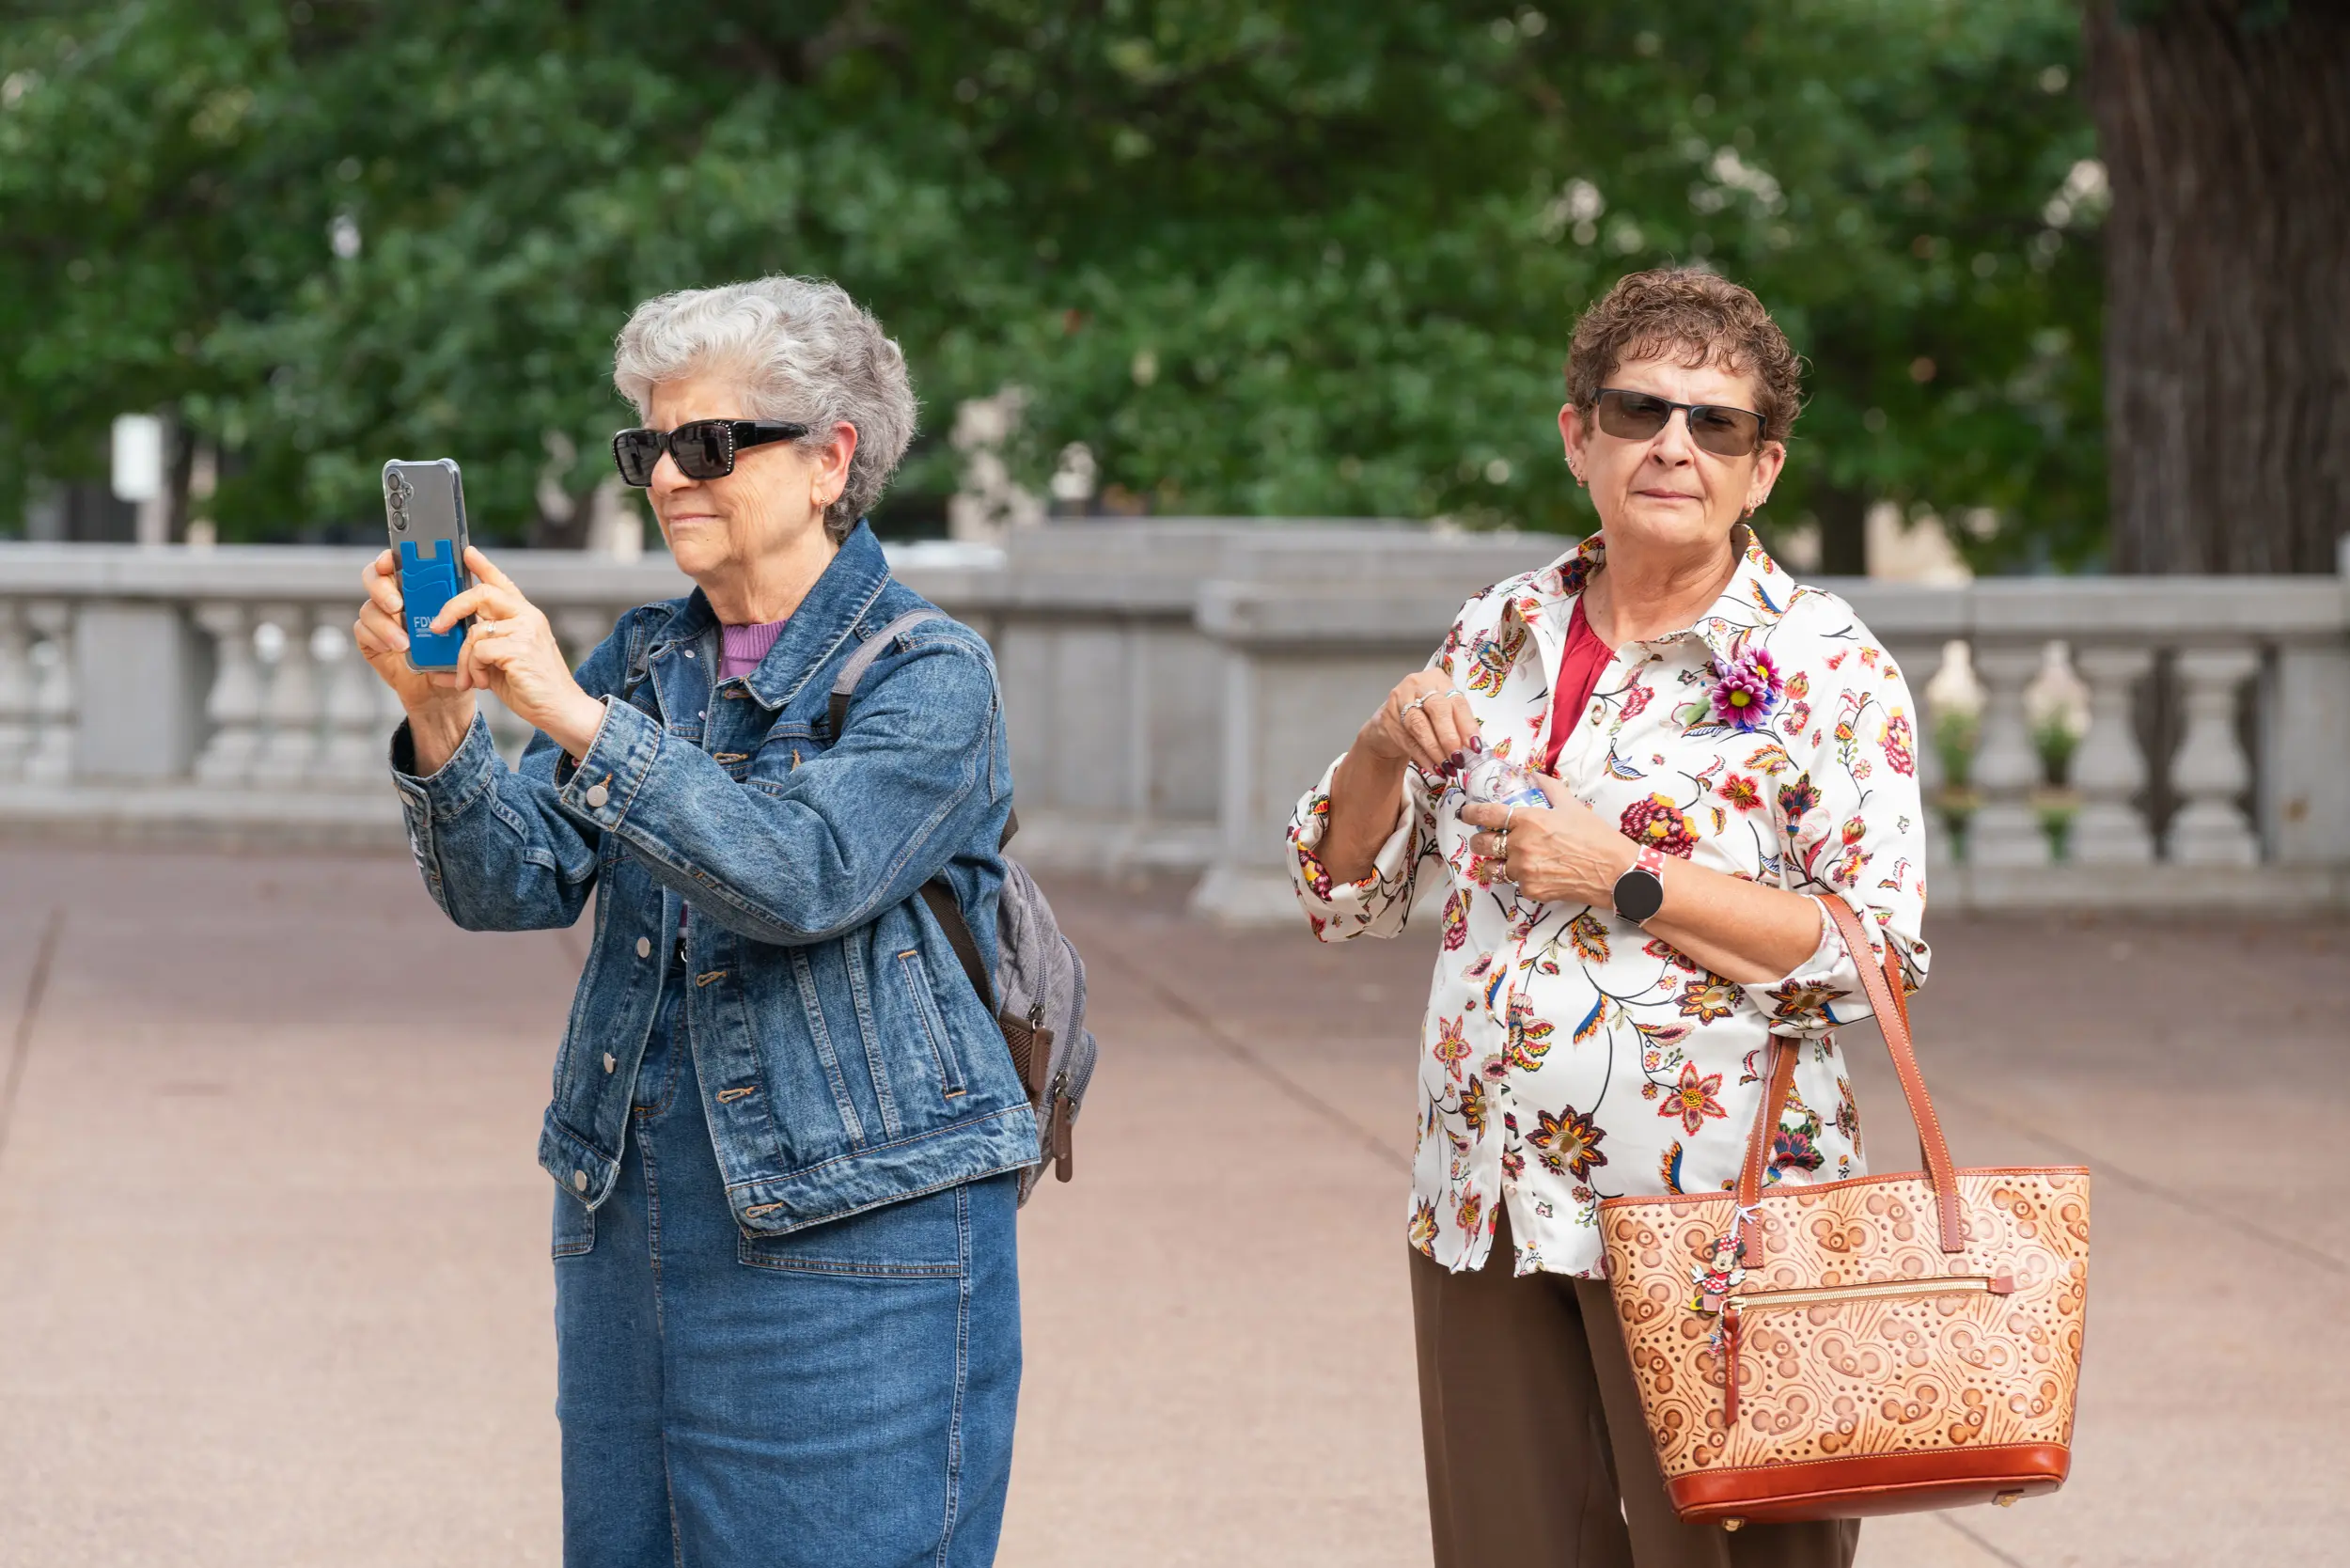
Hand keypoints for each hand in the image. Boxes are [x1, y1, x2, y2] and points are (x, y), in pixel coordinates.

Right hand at [356, 548, 477, 762]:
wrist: (446, 689)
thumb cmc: (458, 650)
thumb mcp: (470, 619)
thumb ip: (465, 589)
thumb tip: (471, 555)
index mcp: (416, 587)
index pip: (396, 562)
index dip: (389, 557)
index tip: (392, 561)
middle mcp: (394, 598)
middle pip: (374, 579)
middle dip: (382, 588)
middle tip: (398, 604)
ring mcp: (381, 619)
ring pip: (369, 608)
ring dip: (385, 624)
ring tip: (405, 643)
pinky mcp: (371, 640)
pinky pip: (363, 632)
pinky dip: (378, 639)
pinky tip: (394, 649)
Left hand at [430, 548, 608, 758]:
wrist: (560, 709)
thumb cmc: (532, 688)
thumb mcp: (501, 664)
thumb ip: (478, 654)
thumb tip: (438, 666)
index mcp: (525, 617)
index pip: (502, 583)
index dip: (483, 566)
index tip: (467, 552)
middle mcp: (527, 617)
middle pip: (481, 594)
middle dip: (452, 608)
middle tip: (437, 628)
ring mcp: (525, 631)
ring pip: (474, 633)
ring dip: (463, 660)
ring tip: (469, 679)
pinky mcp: (519, 648)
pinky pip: (479, 651)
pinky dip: (473, 669)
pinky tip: (481, 683)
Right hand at [1358, 670, 1482, 776]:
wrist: (1390, 721)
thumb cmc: (1424, 715)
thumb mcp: (1443, 712)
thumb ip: (1458, 724)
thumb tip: (1474, 748)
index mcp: (1439, 680)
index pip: (1457, 702)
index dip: (1467, 725)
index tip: (1475, 747)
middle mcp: (1418, 684)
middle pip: (1437, 709)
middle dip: (1450, 737)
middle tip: (1459, 759)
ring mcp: (1399, 700)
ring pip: (1420, 726)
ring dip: (1436, 750)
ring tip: (1448, 768)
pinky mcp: (1388, 719)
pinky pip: (1409, 741)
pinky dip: (1423, 757)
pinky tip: (1434, 768)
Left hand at [1459, 773, 1636, 906]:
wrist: (1614, 871)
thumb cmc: (1595, 836)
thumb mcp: (1572, 805)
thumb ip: (1548, 788)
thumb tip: (1533, 776)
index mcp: (1528, 820)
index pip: (1485, 814)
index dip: (1470, 813)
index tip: (1465, 813)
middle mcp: (1520, 845)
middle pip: (1480, 843)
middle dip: (1480, 840)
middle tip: (1489, 838)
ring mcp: (1523, 870)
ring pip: (1491, 867)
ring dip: (1494, 862)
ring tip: (1504, 859)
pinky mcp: (1530, 890)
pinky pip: (1513, 882)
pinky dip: (1519, 877)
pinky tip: (1534, 871)